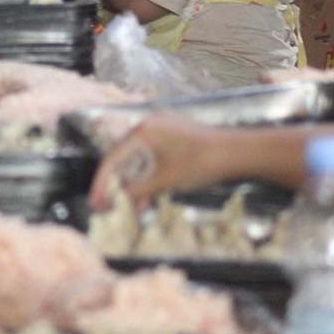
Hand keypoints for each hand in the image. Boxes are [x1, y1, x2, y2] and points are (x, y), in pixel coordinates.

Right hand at [89, 115, 220, 210]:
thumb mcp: (165, 180)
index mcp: (143, 131)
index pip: (113, 158)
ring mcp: (164, 131)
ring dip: (133, 183)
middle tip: (106, 206)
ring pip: (139, 160)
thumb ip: (137, 189)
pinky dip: (148, 177)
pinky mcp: (175, 139)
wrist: (239, 153)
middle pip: (123, 157)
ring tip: (128, 207)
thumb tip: (115, 199)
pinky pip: (152, 158)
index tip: (95, 202)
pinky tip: (147, 198)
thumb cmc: (201, 163)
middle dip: (116, 184)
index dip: (102, 183)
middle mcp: (150, 126)